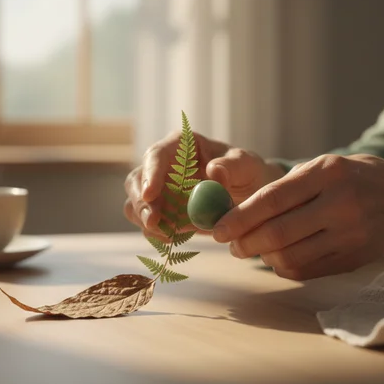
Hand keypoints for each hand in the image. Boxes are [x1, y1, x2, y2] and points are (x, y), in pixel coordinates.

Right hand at [124, 131, 284, 238]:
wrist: (248, 195)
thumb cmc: (246, 173)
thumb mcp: (246, 165)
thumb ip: (232, 166)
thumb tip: (214, 170)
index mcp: (180, 146)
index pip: (156, 155)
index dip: (150, 174)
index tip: (150, 194)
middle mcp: (163, 166)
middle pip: (136, 180)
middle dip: (140, 203)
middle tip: (152, 221)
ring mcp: (158, 190)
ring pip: (135, 204)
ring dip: (146, 221)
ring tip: (171, 233)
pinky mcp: (161, 212)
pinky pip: (148, 225)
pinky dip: (157, 234)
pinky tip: (176, 238)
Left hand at [213, 154, 383, 279]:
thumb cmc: (356, 178)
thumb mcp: (325, 167)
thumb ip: (287, 187)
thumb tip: (236, 212)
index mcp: (328, 172)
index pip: (273, 198)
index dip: (240, 217)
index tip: (217, 230)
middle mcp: (342, 203)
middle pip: (279, 233)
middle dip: (246, 243)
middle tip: (232, 245)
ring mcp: (352, 234)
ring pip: (291, 257)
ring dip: (264, 257)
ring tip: (255, 249)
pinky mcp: (355, 259)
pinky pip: (307, 270)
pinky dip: (285, 267)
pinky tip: (279, 257)